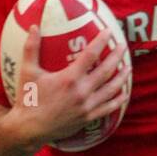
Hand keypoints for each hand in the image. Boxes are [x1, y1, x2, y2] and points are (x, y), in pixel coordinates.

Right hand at [5, 26, 129, 149]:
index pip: (90, 55)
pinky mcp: (88, 118)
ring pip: (111, 90)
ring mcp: (87, 106)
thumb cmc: (28, 99)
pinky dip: (117, 100)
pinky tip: (123, 94)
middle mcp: (82, 92)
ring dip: (122, 78)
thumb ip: (31, 48)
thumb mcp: (27, 72)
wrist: (30, 129)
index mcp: (69, 78)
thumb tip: (34, 26)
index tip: (109, 32)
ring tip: (128, 68)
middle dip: (117, 57)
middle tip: (123, 46)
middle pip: (106, 71)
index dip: (101, 41)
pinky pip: (108, 108)